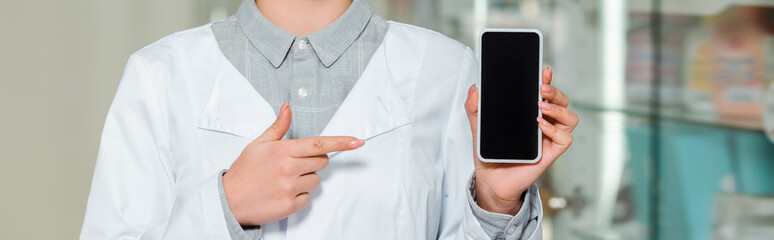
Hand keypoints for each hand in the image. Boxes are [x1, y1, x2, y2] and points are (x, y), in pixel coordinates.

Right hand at [223, 102, 364, 224]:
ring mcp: (290, 188)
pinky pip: (308, 198)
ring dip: (305, 180)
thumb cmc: (243, 171)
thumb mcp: (258, 144)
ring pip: (316, 181)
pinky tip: (282, 193)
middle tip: (292, 166)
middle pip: (321, 163)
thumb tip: (288, 106)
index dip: (341, 142)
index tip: (357, 141)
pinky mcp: (290, 205)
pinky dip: (298, 197)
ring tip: (283, 181)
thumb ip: (278, 127)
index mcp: (283, 151)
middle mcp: (288, 169)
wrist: (228, 200)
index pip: (318, 144)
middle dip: (312, 163)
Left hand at [465, 66, 577, 214]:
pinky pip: (564, 138)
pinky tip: (541, 127)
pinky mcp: (550, 152)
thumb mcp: (478, 126)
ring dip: (559, 108)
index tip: (543, 70)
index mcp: (530, 112)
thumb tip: (474, 88)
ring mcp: (548, 137)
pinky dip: (555, 130)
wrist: (490, 179)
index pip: (544, 92)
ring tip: (542, 106)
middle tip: (541, 88)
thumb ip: (474, 107)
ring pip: (569, 117)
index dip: (547, 79)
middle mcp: (543, 122)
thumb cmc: (490, 152)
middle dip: (555, 91)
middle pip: (562, 101)